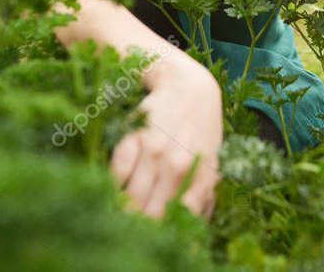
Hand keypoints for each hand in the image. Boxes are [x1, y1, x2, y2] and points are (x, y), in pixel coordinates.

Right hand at [110, 55, 222, 219]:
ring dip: (122, 210)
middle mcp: (176, 166)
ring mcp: (153, 151)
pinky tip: (112, 188)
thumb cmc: (200, 127)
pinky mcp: (132, 137)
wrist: (187, 86)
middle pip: (150, 215)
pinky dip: (112, 185)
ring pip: (130, 198)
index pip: (178, 219)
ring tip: (117, 215)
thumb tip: (195, 224)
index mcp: (198, 175)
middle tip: (131, 229)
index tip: (153, 237)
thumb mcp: (211, 160)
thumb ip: (203, 192)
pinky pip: (116, 173)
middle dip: (139, 226)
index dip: (164, 233)